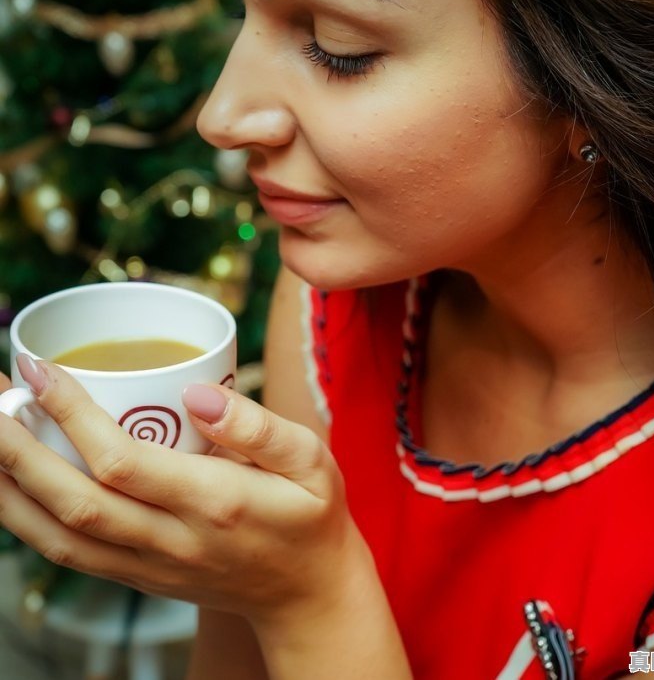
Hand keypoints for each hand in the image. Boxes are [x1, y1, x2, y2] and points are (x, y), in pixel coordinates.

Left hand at [0, 358, 366, 627]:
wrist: (309, 596)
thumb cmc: (312, 516)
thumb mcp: (311, 461)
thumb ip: (257, 427)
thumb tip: (196, 391)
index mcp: (214, 504)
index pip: (122, 461)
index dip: (71, 414)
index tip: (39, 369)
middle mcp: (171, 541)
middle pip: (73, 501)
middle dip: (17, 449)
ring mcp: (149, 566)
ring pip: (58, 537)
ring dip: (9, 488)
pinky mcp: (138, 577)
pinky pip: (69, 554)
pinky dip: (27, 521)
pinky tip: (9, 484)